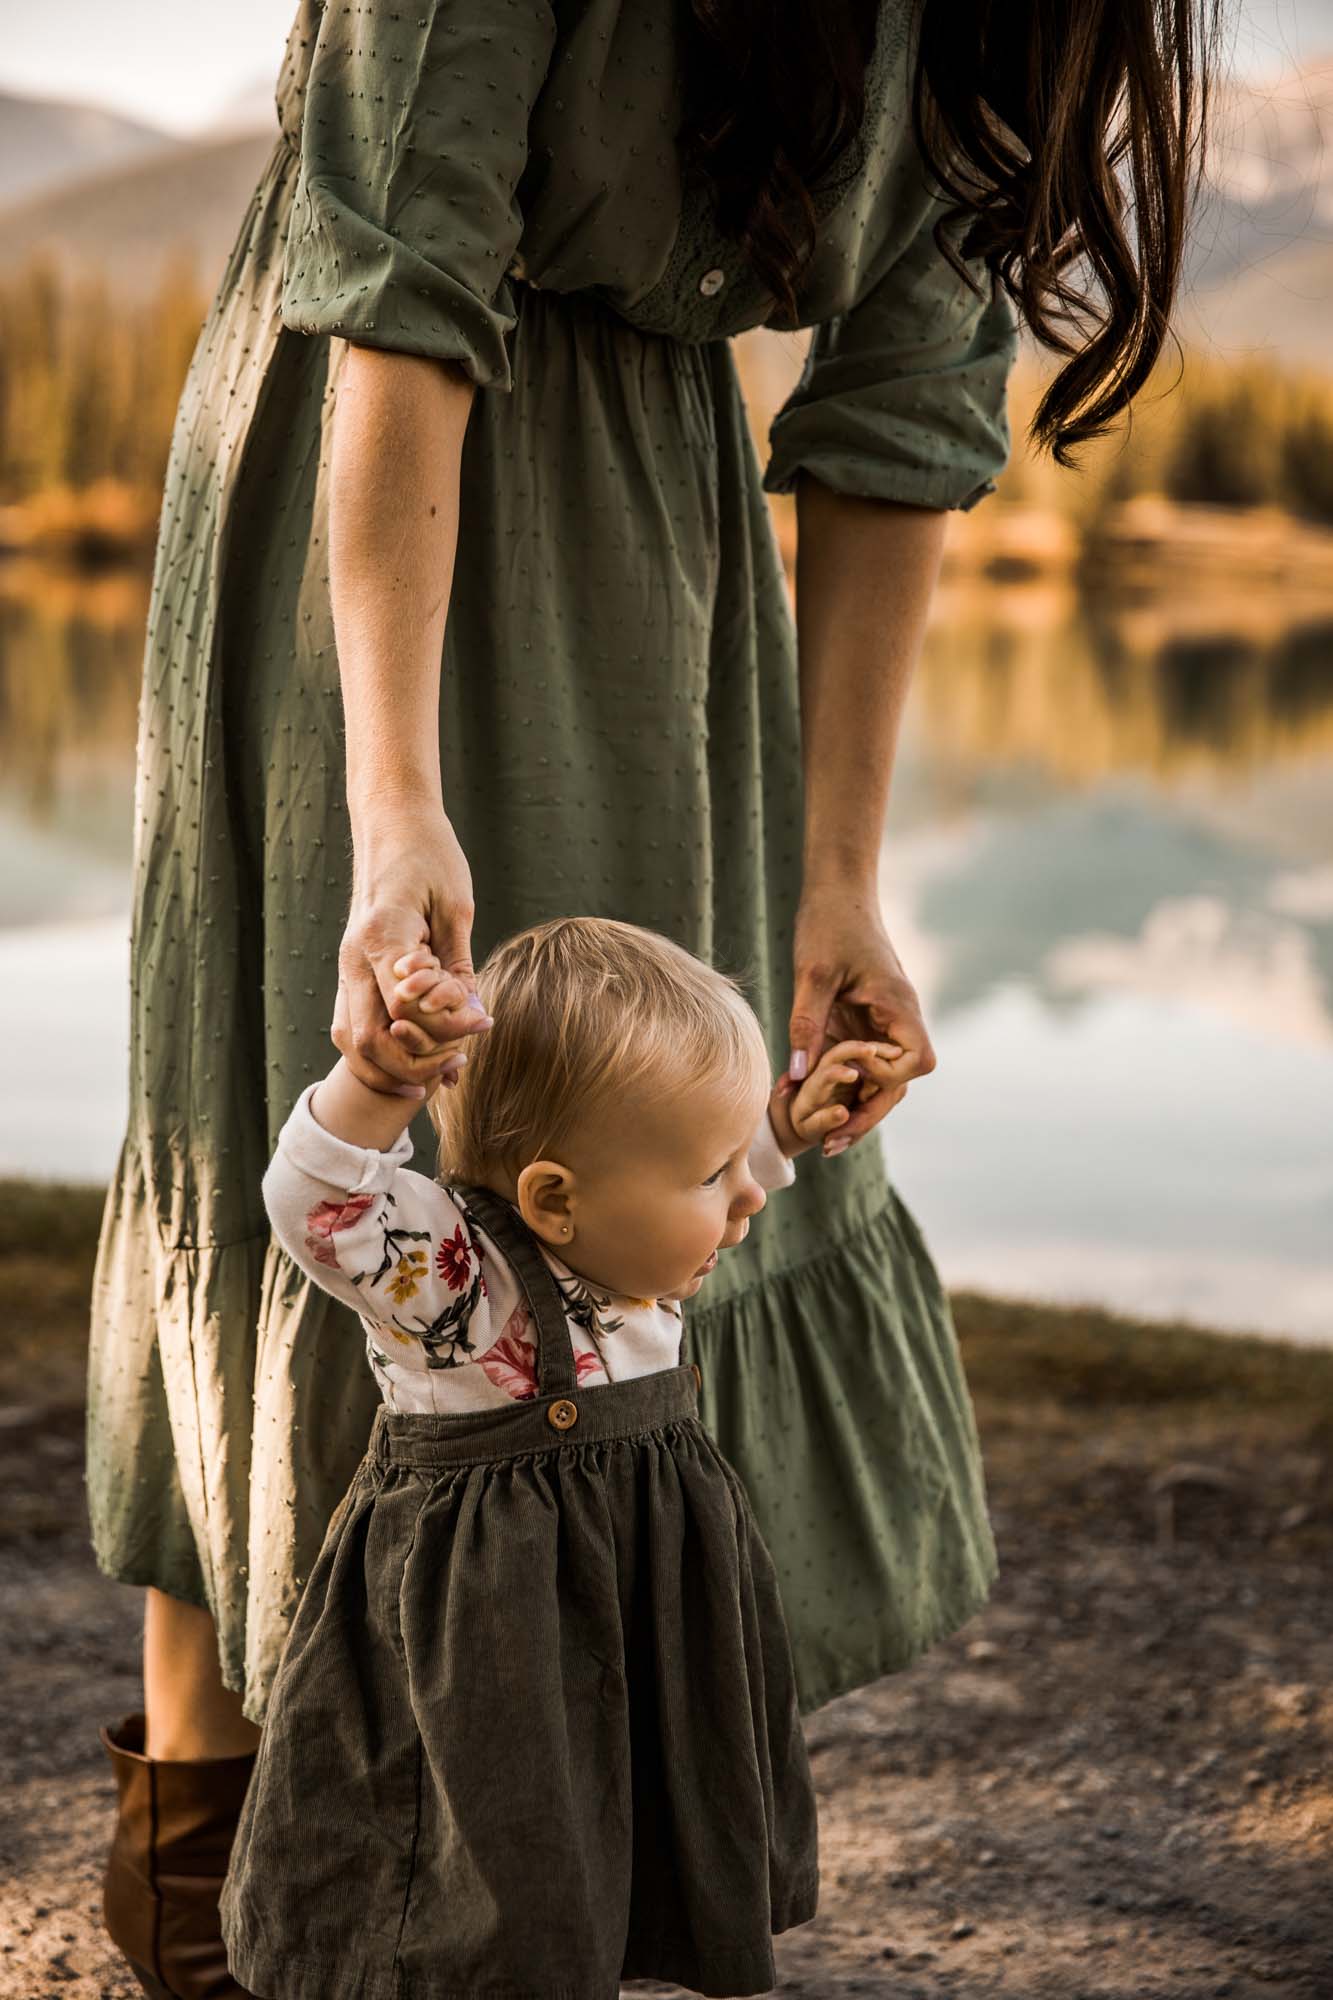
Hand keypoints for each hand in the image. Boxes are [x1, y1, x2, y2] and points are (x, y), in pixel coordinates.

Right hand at [335, 811, 492, 1097]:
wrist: (391, 822)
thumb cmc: (430, 855)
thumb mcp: (457, 908)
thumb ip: (459, 968)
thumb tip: (473, 1018)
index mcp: (382, 938)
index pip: (408, 1011)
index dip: (447, 1029)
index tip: (484, 1022)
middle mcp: (353, 959)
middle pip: (372, 1040)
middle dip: (417, 1062)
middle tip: (460, 1059)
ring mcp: (345, 967)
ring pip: (352, 1043)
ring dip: (393, 1066)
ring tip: (439, 1069)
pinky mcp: (349, 971)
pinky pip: (352, 1027)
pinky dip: (380, 1051)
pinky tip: (416, 1058)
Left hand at [775, 884, 935, 1152]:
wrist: (836, 894)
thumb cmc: (829, 924)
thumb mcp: (813, 974)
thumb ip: (807, 1023)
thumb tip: (798, 1076)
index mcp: (899, 1006)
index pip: (918, 1061)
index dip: (888, 1078)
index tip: (852, 1073)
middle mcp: (897, 1020)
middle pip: (899, 1082)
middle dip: (868, 1113)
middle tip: (831, 1144)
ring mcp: (881, 1025)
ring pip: (879, 1079)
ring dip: (854, 1108)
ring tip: (822, 1139)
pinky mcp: (862, 1024)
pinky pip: (858, 1064)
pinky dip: (839, 1086)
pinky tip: (809, 1102)